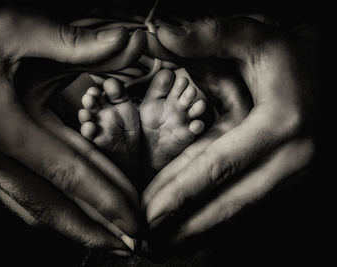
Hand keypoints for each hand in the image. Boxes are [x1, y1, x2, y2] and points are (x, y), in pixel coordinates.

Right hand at [0, 7, 145, 250]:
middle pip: (53, 206)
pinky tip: (67, 216)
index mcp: (3, 126)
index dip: (106, 200)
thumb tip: (128, 41)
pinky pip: (19, 198)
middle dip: (95, 229)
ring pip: (35, 208)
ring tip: (107, 240)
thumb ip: (72, 42)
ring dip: (74, 228)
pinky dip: (50, 213)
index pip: (69, 174)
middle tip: (131, 247)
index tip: (135, 221)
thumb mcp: (15, 29)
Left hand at [142, 16, 316, 245]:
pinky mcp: (281, 177)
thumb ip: (207, 37)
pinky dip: (214, 219)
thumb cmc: (290, 53)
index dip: (180, 193)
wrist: (326, 69)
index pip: (218, 166)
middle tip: (144, 242)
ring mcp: (288, 173)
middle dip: (183, 224)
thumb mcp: (254, 36)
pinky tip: (191, 231)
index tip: (147, 216)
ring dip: (196, 229)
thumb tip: (158, 36)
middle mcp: (289, 159)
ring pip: (234, 209)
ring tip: (161, 245)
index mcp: (280, 125)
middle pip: (226, 201)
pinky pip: (242, 202)